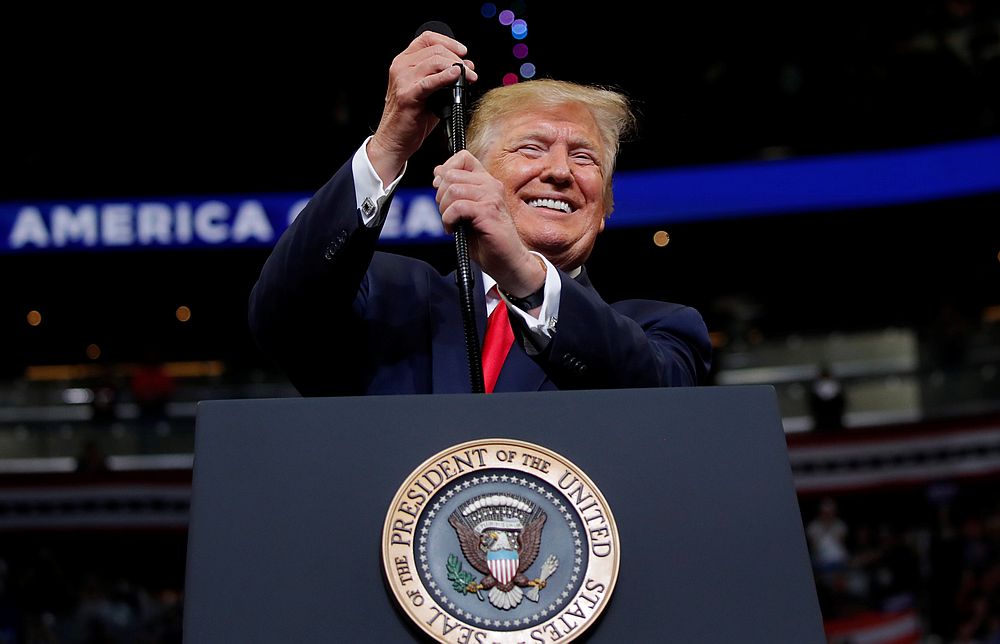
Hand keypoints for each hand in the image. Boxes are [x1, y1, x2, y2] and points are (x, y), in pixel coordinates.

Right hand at [367, 31, 476, 184]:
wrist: (394, 140)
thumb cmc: (411, 118)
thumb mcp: (428, 91)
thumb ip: (444, 77)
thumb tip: (466, 66)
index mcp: (404, 62)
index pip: (427, 38)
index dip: (449, 42)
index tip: (463, 52)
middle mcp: (401, 67)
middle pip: (435, 49)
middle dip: (458, 59)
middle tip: (471, 71)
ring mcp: (402, 79)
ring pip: (435, 61)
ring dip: (457, 67)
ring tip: (469, 77)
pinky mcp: (407, 95)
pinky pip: (430, 81)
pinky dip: (446, 77)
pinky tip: (457, 77)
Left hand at [433, 151, 545, 297]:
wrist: (508, 262)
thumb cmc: (488, 240)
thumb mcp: (466, 211)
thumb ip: (454, 191)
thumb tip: (438, 171)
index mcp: (486, 182)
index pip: (463, 157)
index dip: (446, 170)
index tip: (442, 189)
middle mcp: (491, 185)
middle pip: (452, 175)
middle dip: (441, 196)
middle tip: (448, 214)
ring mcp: (492, 197)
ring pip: (453, 190)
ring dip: (444, 210)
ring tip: (452, 224)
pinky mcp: (489, 212)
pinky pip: (458, 207)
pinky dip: (449, 220)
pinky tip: (454, 230)